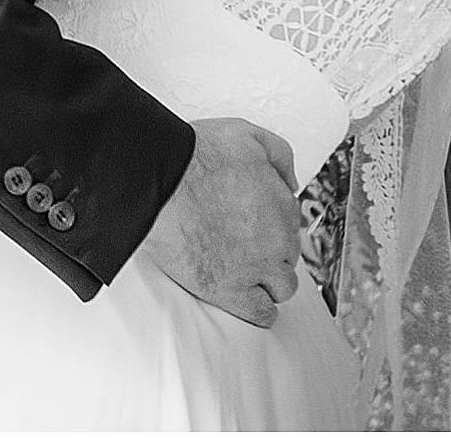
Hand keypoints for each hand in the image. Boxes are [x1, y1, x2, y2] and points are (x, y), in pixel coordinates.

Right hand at [137, 116, 302, 327]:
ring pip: (282, 288)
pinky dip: (259, 309)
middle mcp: (277, 241)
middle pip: (288, 257)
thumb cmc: (194, 156)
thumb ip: (280, 156)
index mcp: (282, 206)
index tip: (254, 223)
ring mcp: (255, 269)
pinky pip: (262, 314)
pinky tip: (247, 299)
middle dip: (271, 252)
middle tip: (245, 245)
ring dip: (269, 282)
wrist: (158, 181)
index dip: (272, 224)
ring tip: (247, 274)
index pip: (291, 224)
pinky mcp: (231, 292)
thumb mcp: (247, 135)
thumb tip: (292, 180)